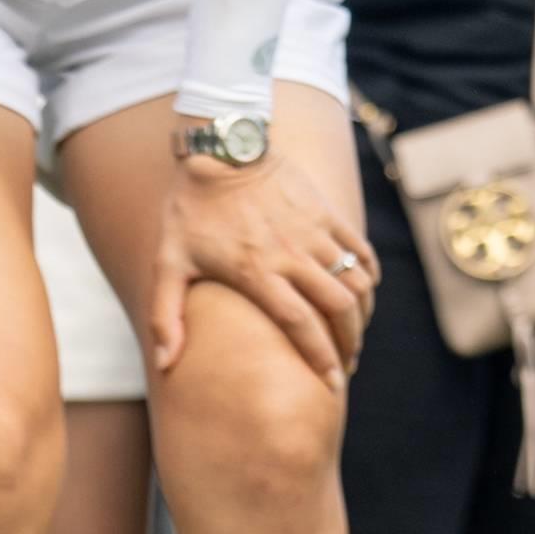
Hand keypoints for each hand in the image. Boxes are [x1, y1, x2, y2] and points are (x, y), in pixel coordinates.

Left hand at [150, 144, 374, 387]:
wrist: (220, 148)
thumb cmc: (190, 210)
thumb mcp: (167, 262)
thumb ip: (165, 317)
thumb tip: (165, 365)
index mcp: (256, 271)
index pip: (300, 325)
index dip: (321, 359)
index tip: (330, 385)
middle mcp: (291, 253)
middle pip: (338, 307)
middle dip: (349, 344)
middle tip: (346, 365)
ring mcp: (313, 230)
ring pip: (356, 281)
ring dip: (362, 314)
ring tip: (354, 335)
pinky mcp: (326, 211)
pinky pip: (360, 250)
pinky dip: (368, 277)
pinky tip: (363, 293)